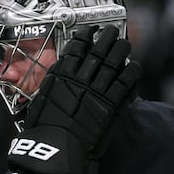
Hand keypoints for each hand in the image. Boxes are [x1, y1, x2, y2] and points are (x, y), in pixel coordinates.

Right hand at [7, 25, 141, 173]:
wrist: (57, 144)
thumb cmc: (45, 124)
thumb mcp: (42, 96)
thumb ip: (53, 79)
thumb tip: (60, 66)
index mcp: (62, 75)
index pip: (75, 49)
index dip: (84, 36)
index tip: (89, 30)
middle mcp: (80, 79)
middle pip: (96, 52)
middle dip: (105, 38)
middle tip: (110, 31)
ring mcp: (96, 90)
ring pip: (111, 63)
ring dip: (119, 50)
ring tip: (123, 43)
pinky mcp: (110, 104)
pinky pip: (123, 83)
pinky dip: (130, 72)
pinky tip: (132, 66)